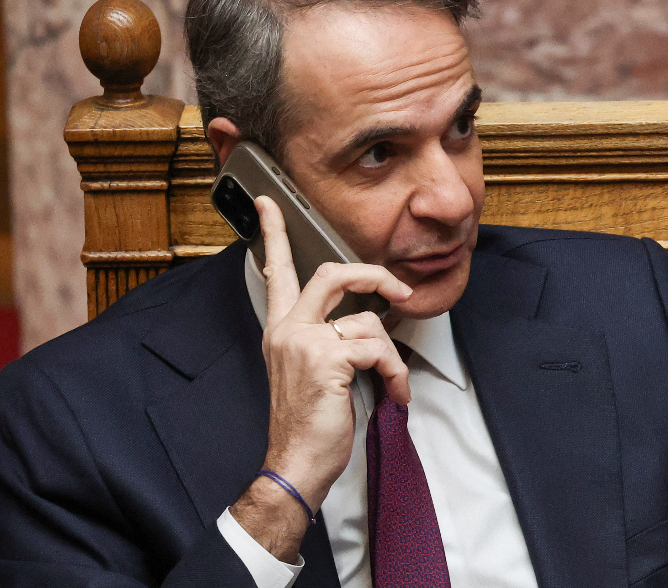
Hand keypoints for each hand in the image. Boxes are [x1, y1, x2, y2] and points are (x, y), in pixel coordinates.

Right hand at [230, 195, 412, 561]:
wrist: (295, 464)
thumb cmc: (307, 425)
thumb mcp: (310, 373)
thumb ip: (327, 340)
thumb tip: (364, 325)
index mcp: (281, 330)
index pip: (274, 272)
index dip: (272, 233)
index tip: (269, 203)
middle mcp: (288, 330)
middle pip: (330, 273)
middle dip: (372, 275)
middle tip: (398, 290)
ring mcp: (305, 342)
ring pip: (368, 320)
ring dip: (392, 354)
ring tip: (392, 382)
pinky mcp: (328, 359)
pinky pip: (378, 349)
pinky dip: (396, 372)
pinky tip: (393, 392)